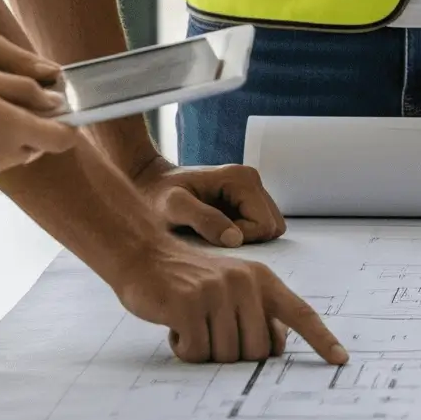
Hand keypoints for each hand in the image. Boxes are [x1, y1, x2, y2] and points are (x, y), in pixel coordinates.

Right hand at [108, 237, 347, 364]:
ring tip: (191, 324)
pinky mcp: (189, 305)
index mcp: (262, 279)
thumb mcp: (231, 286)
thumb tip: (277, 347)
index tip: (341, 360)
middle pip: (257, 353)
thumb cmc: (188, 279)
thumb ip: (257, 311)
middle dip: (232, 355)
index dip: (321, 339)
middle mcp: (245, 283)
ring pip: (226, 357)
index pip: (300, 313)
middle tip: (210, 333)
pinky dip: (184, 350)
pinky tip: (175, 327)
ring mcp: (217, 292)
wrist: (143, 253)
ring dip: (204, 351)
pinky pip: (196, 354)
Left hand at [127, 153, 284, 245]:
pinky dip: (242, 235)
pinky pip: (258, 226)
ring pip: (267, 228)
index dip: (244, 240)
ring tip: (213, 234)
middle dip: (247, 240)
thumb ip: (203, 220)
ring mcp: (250, 189)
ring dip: (245, 238)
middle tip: (213, 238)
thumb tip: (236, 240)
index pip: (265, 225)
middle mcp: (251, 180)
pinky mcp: (245, 199)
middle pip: (271, 226)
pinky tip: (215, 232)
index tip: (213, 238)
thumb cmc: (157, 196)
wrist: (149, 183)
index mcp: (241, 179)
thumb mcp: (174, 208)